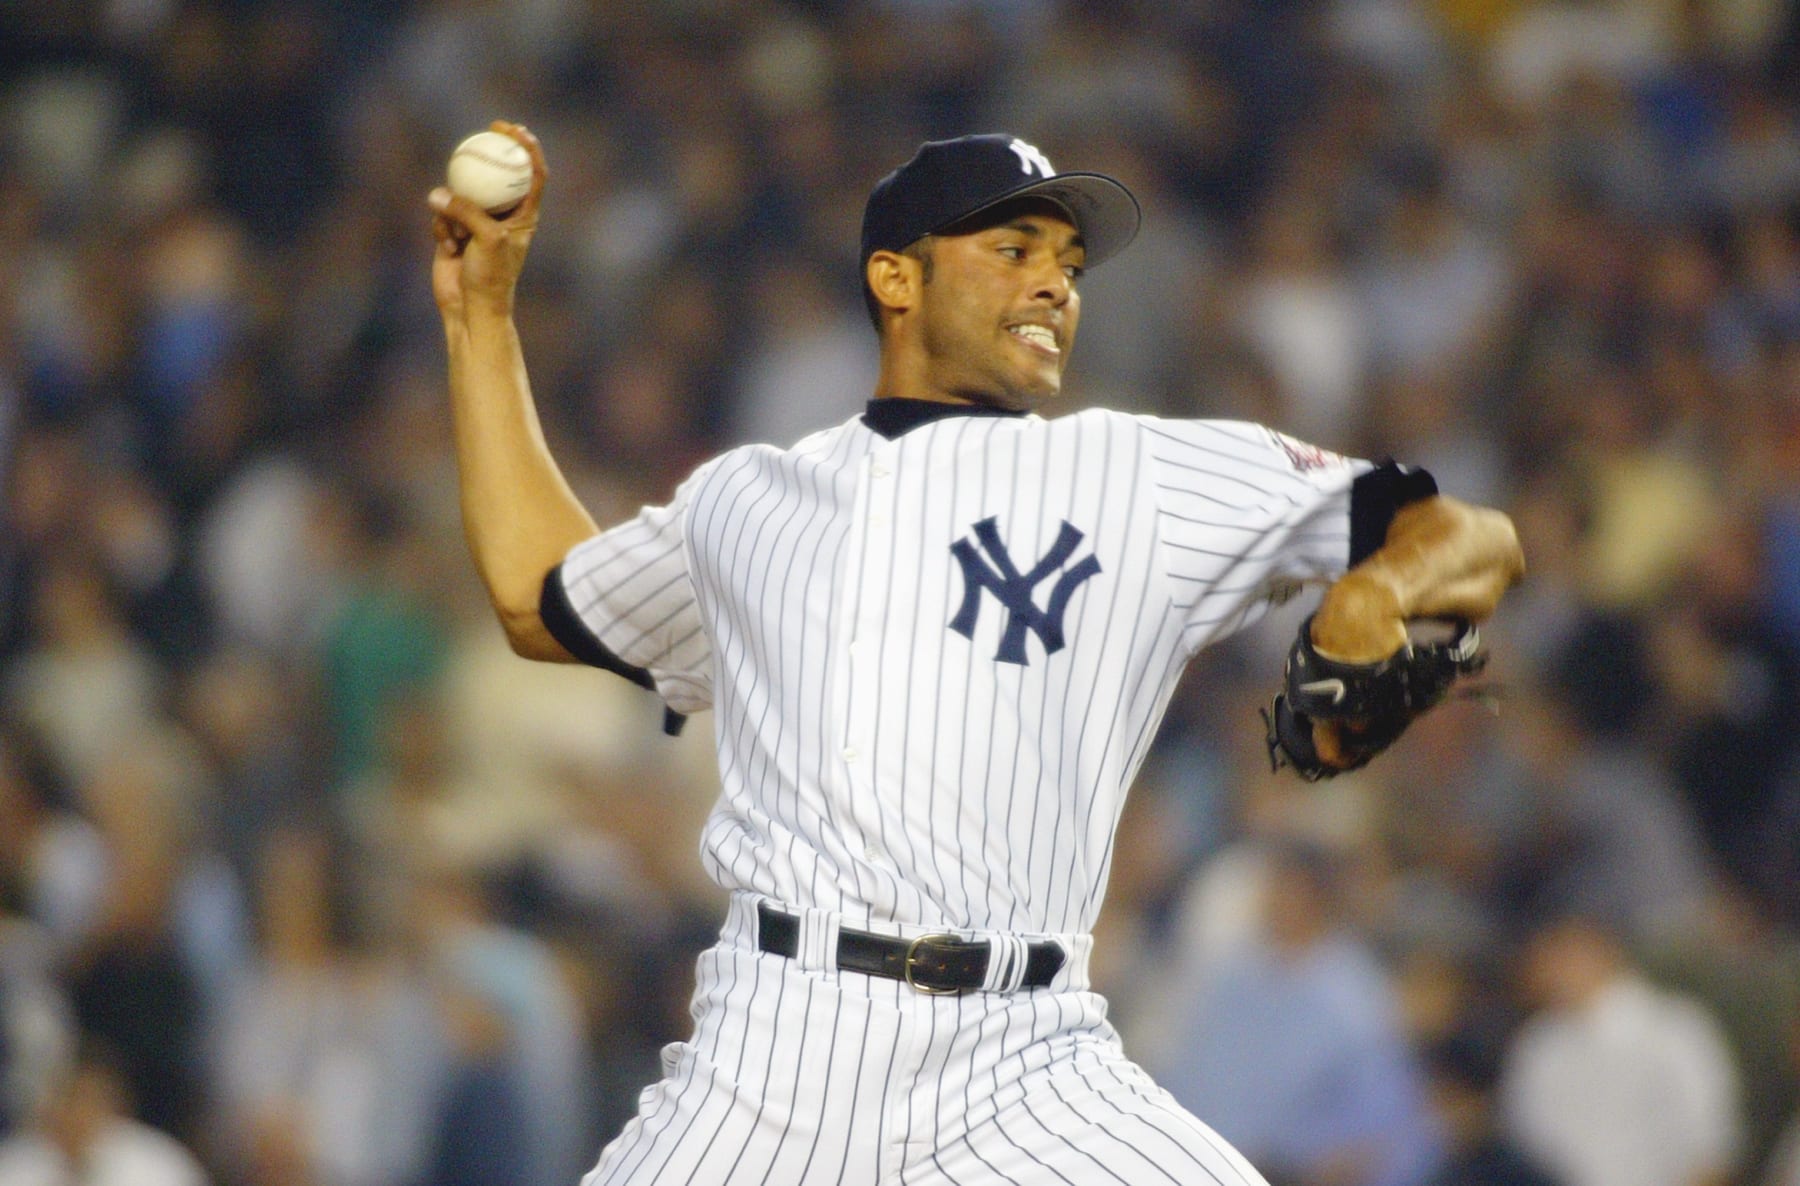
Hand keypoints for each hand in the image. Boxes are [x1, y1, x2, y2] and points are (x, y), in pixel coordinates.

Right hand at [430, 120, 546, 323]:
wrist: (471, 308)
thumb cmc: (491, 277)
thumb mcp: (487, 238)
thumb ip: (467, 211)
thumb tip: (438, 193)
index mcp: (524, 215)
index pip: (533, 174)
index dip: (527, 148)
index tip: (515, 129)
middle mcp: (502, 215)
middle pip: (497, 174)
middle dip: (489, 152)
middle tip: (482, 133)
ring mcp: (477, 222)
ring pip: (461, 194)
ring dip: (455, 212)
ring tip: (459, 237)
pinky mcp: (454, 231)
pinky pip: (442, 215)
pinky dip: (442, 229)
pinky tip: (448, 249)